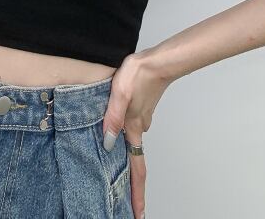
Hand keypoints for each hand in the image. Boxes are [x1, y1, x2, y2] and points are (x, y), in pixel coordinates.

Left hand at [100, 49, 173, 218]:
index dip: (136, 193)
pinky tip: (114, 136)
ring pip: (132, 144)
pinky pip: (130, 129)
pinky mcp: (139, 109)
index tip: (138, 214)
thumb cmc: (138, 75)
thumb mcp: (120, 94)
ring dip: (126, 160)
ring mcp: (141, 119)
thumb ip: (112, 118)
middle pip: (135, 162)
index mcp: (134, 128)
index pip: (137, 168)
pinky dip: (124, 139)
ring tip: (115, 174)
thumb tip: (107, 143)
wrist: (158, 61)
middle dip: (132, 184)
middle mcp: (139, 128)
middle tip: (126, 204)